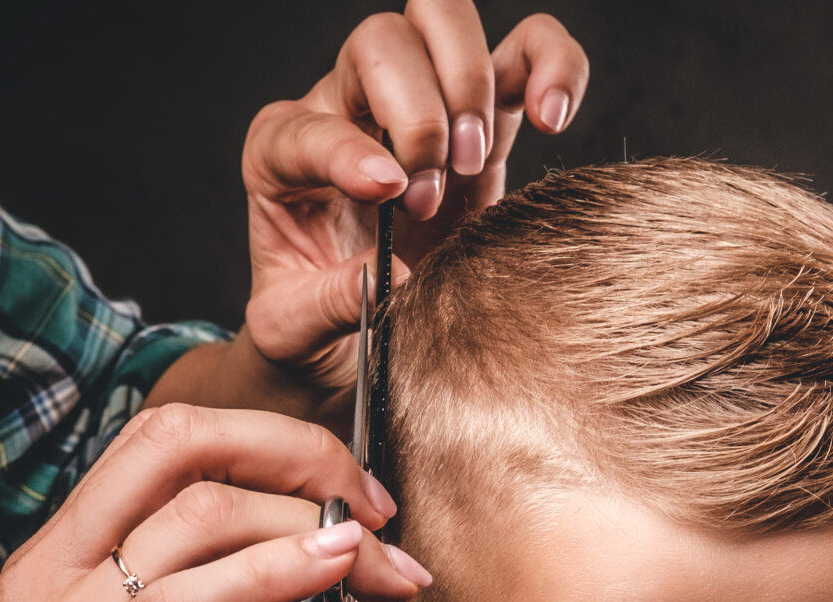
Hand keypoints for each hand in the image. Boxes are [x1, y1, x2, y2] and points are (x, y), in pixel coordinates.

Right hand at [0, 406, 427, 601]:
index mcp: (63, 574)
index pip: (168, 447)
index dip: (278, 451)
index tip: (363, 509)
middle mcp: (47, 580)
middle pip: (178, 443)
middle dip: (299, 455)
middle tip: (385, 515)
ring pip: (188, 514)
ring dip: (307, 525)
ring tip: (384, 568)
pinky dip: (266, 580)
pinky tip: (330, 580)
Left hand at [239, 4, 588, 398]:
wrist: (354, 340)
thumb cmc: (314, 325)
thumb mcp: (294, 330)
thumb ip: (327, 303)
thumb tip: (386, 279)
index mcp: (282, 154)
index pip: (310, 125)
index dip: (348, 151)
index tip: (387, 193)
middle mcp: (345, 108)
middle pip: (381, 41)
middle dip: (417, 112)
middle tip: (429, 194)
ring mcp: (419, 104)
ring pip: (445, 21)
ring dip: (471, 83)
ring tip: (475, 161)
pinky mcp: (482, 120)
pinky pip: (525, 52)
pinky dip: (550, 64)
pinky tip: (550, 116)